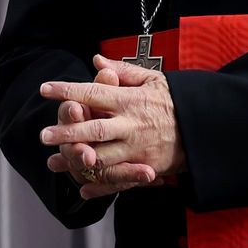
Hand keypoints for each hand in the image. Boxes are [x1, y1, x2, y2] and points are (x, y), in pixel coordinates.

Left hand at [40, 55, 187, 199]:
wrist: (204, 128)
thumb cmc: (175, 101)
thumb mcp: (154, 79)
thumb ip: (123, 71)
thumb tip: (97, 60)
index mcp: (131, 100)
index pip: (94, 93)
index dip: (68, 91)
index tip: (46, 89)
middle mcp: (132, 125)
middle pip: (94, 129)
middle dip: (67, 132)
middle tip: (43, 135)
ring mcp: (138, 148)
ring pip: (102, 157)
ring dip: (76, 160)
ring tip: (55, 161)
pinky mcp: (146, 167)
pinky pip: (118, 179)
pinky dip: (99, 186)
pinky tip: (82, 188)